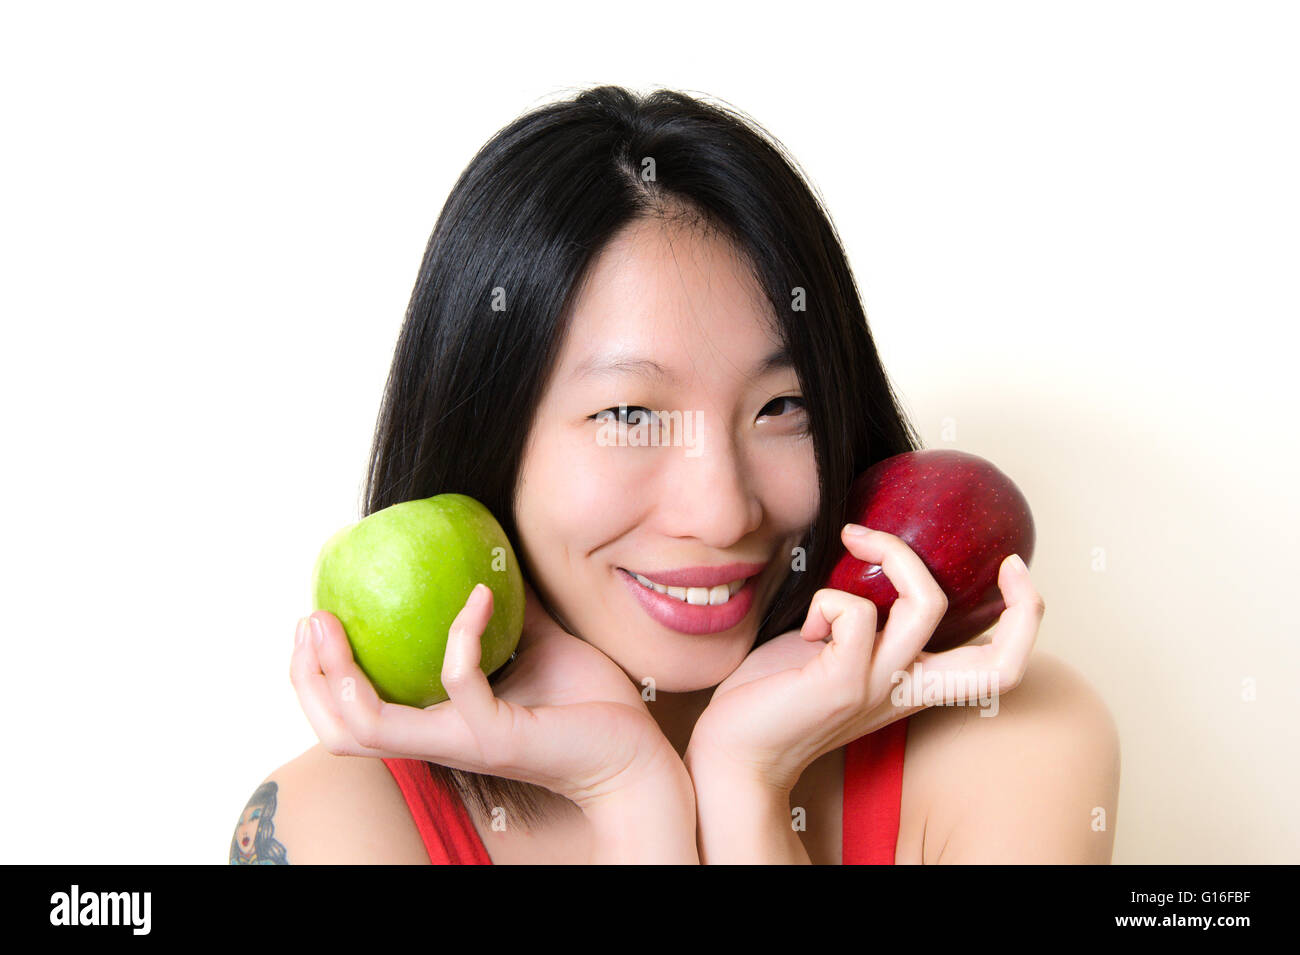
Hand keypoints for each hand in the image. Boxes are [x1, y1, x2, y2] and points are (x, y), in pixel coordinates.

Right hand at [290, 577, 683, 812]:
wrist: (635, 751)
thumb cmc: (587, 705)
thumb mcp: (536, 645)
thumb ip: (503, 614)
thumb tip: (485, 557)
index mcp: (437, 724)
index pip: (351, 715)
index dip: (315, 677)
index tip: (313, 618)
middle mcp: (440, 741)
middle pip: (339, 730)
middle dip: (307, 678)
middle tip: (310, 618)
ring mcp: (464, 742)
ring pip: (371, 725)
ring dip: (342, 672)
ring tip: (340, 616)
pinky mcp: (498, 735)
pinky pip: (458, 682)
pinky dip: (460, 632)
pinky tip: (481, 595)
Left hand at [685, 524, 1044, 794]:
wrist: (735, 749)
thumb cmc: (778, 692)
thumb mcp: (837, 648)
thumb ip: (864, 617)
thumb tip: (865, 551)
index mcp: (913, 682)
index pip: (1000, 667)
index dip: (1027, 617)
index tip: (1012, 566)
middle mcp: (907, 689)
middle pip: (1001, 664)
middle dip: (1025, 604)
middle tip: (1002, 559)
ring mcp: (878, 687)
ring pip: (925, 603)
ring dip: (891, 552)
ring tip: (852, 539)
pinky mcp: (842, 684)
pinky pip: (856, 612)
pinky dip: (830, 597)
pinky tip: (808, 623)